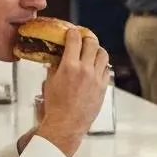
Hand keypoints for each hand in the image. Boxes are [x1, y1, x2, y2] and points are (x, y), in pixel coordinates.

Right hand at [37, 28, 109, 156]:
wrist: (66, 124)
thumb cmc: (55, 106)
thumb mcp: (49, 82)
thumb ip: (54, 67)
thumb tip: (55, 58)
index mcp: (69, 66)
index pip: (75, 39)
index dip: (73, 33)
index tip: (71, 32)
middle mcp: (85, 70)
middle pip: (92, 43)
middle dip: (87, 38)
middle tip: (83, 39)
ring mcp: (96, 78)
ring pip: (103, 54)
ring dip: (97, 50)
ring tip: (92, 52)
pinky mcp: (103, 87)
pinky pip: (106, 69)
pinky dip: (101, 65)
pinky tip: (96, 67)